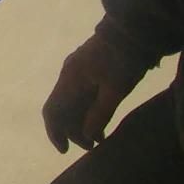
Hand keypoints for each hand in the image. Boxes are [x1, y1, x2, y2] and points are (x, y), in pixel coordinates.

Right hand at [42, 34, 146, 152]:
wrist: (130, 32)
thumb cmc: (122, 62)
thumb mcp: (115, 91)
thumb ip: (99, 114)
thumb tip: (85, 135)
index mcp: (70, 81)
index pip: (52, 111)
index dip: (55, 132)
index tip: (65, 151)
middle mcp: (67, 76)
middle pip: (61, 109)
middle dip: (73, 130)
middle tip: (92, 147)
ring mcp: (76, 71)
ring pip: (70, 102)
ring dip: (80, 121)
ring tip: (98, 138)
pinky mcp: (86, 68)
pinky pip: (78, 94)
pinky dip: (85, 110)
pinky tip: (99, 121)